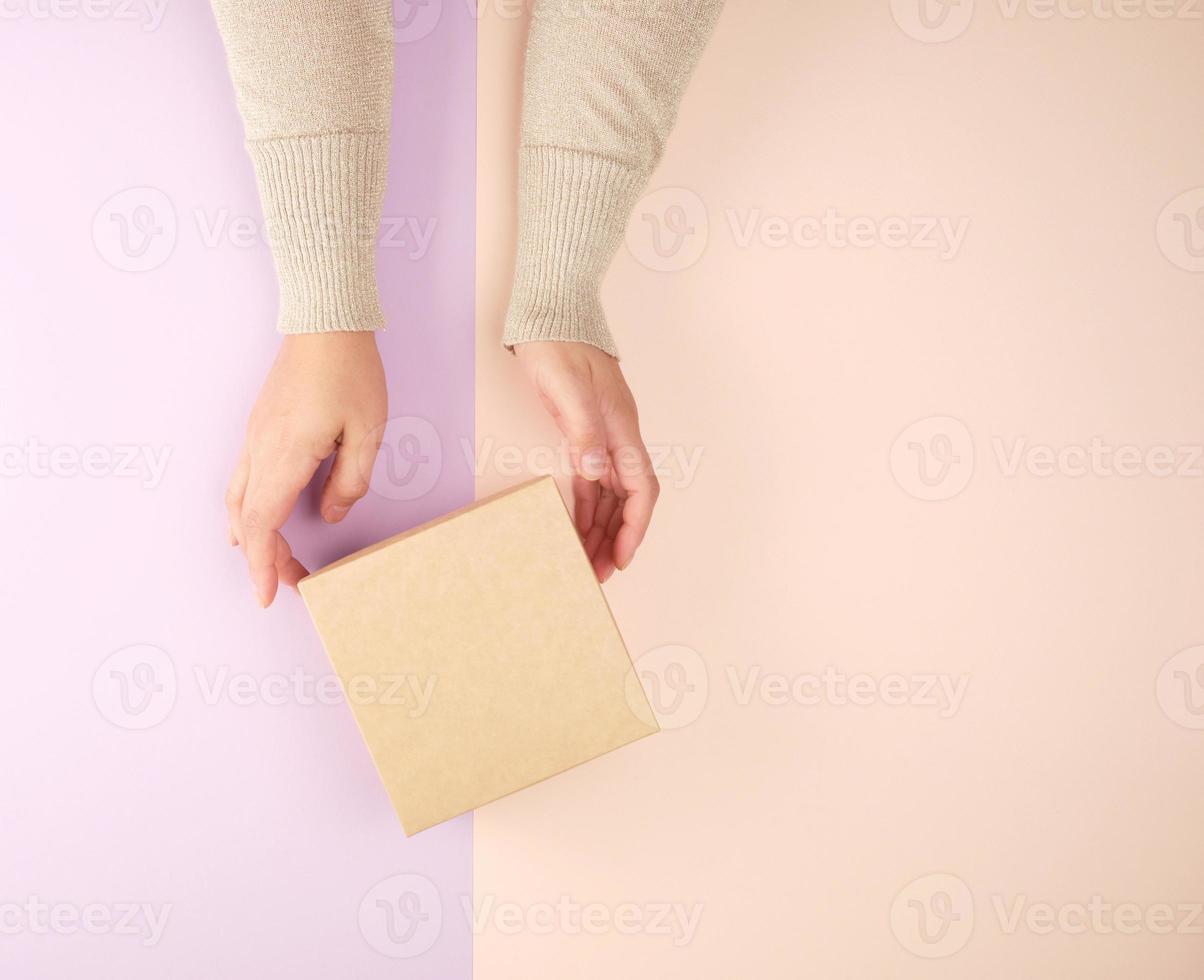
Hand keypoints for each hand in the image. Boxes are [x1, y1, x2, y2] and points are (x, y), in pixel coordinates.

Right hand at [226, 332, 386, 606]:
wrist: (325, 321)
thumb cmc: (350, 373)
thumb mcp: (367, 432)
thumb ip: (350, 481)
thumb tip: (331, 513)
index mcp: (285, 455)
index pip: (263, 523)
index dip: (262, 564)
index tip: (268, 594)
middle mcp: (259, 449)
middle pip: (246, 519)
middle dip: (262, 557)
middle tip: (287, 583)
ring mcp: (254, 436)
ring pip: (237, 500)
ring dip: (252, 535)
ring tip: (274, 559)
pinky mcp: (258, 426)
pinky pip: (242, 479)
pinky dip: (248, 510)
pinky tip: (261, 519)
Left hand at [514, 342, 658, 581]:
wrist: (551, 314)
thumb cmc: (558, 345)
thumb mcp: (566, 387)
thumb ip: (582, 429)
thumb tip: (595, 471)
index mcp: (621, 429)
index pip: (641, 488)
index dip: (635, 527)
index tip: (623, 557)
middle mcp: (618, 437)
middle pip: (628, 501)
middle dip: (618, 539)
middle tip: (600, 573)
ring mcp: (603, 436)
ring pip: (611, 495)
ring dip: (603, 528)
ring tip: (587, 560)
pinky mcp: (584, 434)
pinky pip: (592, 482)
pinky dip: (587, 508)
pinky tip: (577, 528)